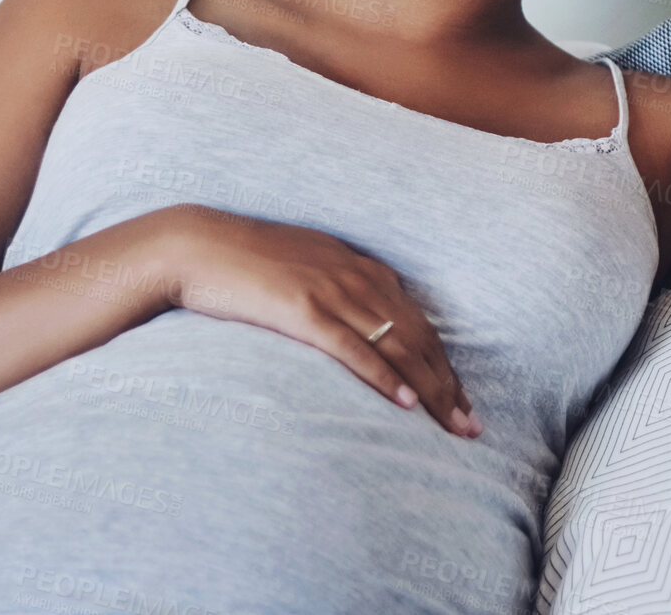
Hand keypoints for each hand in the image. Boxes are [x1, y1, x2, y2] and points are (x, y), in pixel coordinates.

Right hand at [150, 204, 481, 437]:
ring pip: (397, 346)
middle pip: (419, 338)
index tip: (463, 400)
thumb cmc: (248, 262)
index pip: (420, 324)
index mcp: (363, 268)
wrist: (197, 246)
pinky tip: (404, 402)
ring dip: (429, 389)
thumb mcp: (308, 268)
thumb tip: (361, 321)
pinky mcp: (303, 309)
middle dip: (449, 384)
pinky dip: (383, 376)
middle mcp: (358, 278)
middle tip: (472, 425)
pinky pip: (353, 349)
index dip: (445, 364)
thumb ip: (340, 290)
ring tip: (452, 423)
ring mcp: (332, 292)